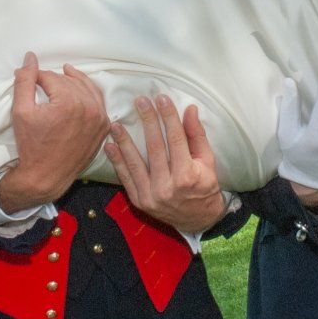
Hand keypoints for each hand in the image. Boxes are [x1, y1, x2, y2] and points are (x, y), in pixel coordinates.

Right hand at [2, 53, 108, 210]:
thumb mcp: (21, 111)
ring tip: (64, 75)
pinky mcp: (103, 127)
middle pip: (69, 81)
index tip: (28, 80)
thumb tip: (30, 57)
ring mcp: (100, 118)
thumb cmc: (31, 146)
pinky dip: (88, 93)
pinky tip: (79, 90)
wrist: (46, 176)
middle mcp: (90, 108)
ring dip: (73, 82)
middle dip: (54, 79)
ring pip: (86, 88)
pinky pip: (98, 102)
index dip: (37, 77)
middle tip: (41, 81)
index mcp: (70, 102)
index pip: (52, 78)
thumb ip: (25, 80)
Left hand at [106, 95, 228, 235]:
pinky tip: (110, 146)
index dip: (169, 117)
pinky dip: (117, 162)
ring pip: (135, 163)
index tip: (161, 98)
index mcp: (187, 176)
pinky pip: (126, 179)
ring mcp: (151, 196)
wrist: (198, 220)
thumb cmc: (205, 186)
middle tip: (140, 101)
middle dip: (147, 122)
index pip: (176, 139)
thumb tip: (190, 109)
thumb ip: (197, 135)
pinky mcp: (140, 202)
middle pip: (155, 147)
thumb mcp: (207, 161)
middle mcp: (168, 187)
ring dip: (124, 142)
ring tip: (116, 124)